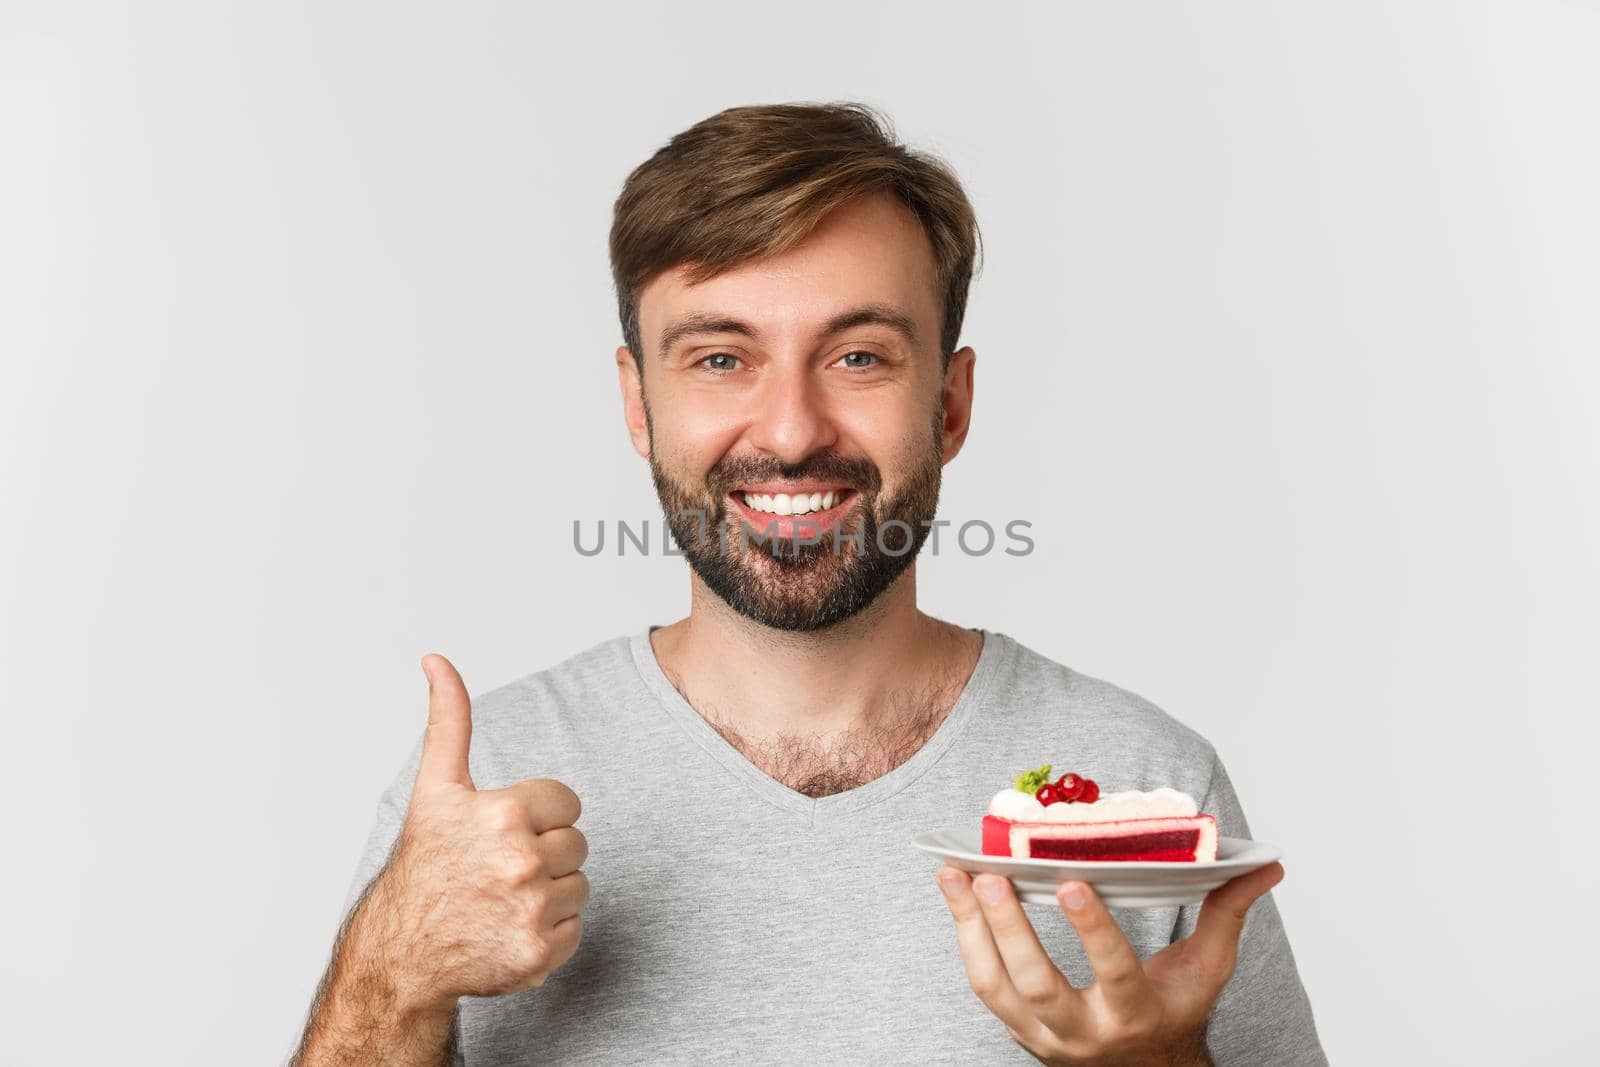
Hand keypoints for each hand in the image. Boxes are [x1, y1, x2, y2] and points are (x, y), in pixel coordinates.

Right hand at [356, 653, 590, 1016]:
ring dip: (550, 893)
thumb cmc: (425, 864)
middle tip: (500, 868)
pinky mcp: (539, 952)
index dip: (538, 815)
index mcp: (505, 813)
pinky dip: (550, 933)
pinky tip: (511, 929)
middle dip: (546, 853)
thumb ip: (449, 720)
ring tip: (504, 898)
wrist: (403, 953)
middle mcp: (521, 860)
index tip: (503, 832)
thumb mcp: (436, 787)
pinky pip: (576, 928)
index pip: (568, 803)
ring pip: (580, 886)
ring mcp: (531, 909)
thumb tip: (436, 659)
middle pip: (578, 844)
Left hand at [936, 861, 1284, 1065]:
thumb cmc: (1172, 1008)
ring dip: (970, 928)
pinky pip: (982, 983)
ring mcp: (1043, 1036)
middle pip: (1039, 985)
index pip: (1114, 974)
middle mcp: (1084, 1033)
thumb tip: (1266, 865)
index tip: (1070, 882)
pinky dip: (964, 936)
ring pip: (995, 986)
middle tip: (992, 876)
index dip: (1093, 930)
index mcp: (1136, 1015)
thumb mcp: (1206, 968)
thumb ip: (1228, 913)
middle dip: (1011, 930)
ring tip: (954, 874)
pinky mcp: (1015, 1028)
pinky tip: (955, 893)